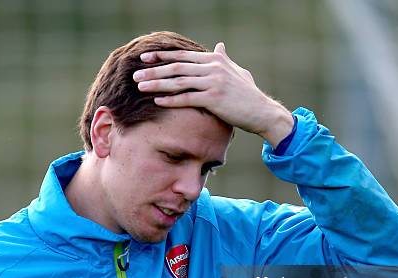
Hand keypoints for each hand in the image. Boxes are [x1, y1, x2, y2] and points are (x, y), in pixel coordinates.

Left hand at [133, 42, 293, 146]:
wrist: (261, 112)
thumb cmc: (248, 94)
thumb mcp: (237, 72)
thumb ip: (225, 59)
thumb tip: (220, 46)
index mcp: (215, 60)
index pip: (183, 56)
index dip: (162, 56)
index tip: (145, 58)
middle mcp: (213, 68)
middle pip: (176, 67)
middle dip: (154, 70)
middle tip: (135, 73)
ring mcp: (213, 83)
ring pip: (179, 82)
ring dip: (157, 84)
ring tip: (140, 86)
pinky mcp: (214, 99)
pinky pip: (187, 99)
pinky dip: (171, 99)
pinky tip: (157, 100)